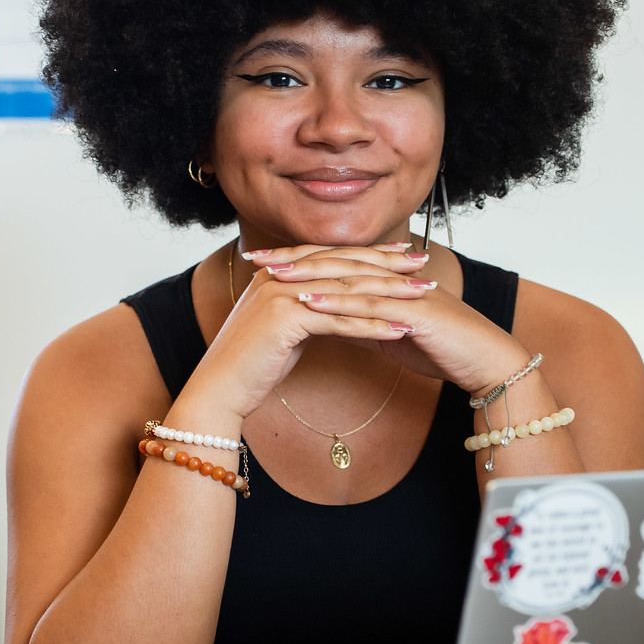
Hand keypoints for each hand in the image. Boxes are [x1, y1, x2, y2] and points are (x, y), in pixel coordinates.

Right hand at [176, 243, 435, 424]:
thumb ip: (304, 310)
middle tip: (423, 266)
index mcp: (279, 271)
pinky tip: (401, 330)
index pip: (334, 256)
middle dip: (387, 267)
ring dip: (389, 294)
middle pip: (344, 267)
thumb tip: (329, 308)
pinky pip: (339, 322)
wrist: (219, 389)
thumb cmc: (251, 365)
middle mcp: (279, 275)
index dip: (371, 254)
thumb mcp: (282, 329)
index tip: (403, 255)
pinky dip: (372, 326)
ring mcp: (281, 294)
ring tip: (422, 296)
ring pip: (346, 292)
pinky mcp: (286, 319)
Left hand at [246, 243, 532, 396]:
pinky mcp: (416, 310)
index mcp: (386, 278)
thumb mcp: (389, 333)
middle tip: (256, 259)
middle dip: (294, 259)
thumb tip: (325, 322)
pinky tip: (309, 302)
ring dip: (309, 275)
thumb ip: (359, 323)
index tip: (261, 261)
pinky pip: (371, 305)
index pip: (335, 262)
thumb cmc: (441, 348)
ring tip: (273, 276)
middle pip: (336, 261)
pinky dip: (338, 302)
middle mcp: (393, 277)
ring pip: (349, 278)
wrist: (485, 362)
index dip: (298, 259)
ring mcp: (405, 291)